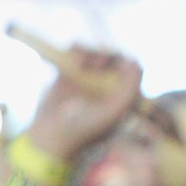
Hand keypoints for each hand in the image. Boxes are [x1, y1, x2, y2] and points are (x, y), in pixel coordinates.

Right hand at [24, 46, 142, 162]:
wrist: (51, 137)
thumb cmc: (84, 130)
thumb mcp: (113, 113)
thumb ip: (130, 89)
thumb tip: (135, 61)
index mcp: (121, 95)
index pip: (131, 68)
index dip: (124, 63)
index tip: (113, 69)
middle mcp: (106, 85)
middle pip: (114, 56)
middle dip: (105, 56)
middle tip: (94, 66)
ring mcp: (88, 78)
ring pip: (96, 50)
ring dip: (90, 52)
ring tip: (80, 64)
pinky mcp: (69, 73)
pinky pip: (77, 49)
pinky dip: (77, 48)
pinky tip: (74, 59)